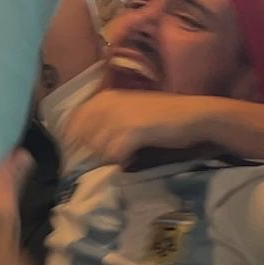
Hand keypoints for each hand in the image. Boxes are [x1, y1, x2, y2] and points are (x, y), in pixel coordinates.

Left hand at [62, 89, 214, 162]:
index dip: (70, 143)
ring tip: (115, 163)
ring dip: (103, 160)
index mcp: (104, 98)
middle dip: (85, 155)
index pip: (71, 123)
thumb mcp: (128, 112)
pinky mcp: (132, 131)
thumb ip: (105, 123)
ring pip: (96, 149)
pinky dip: (119, 162)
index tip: (75, 158)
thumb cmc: (161, 116)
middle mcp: (107, 104)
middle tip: (94, 167)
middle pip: (81, 139)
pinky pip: (114, 155)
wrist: (193, 115)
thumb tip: (83, 145)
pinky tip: (129, 161)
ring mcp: (119, 117)